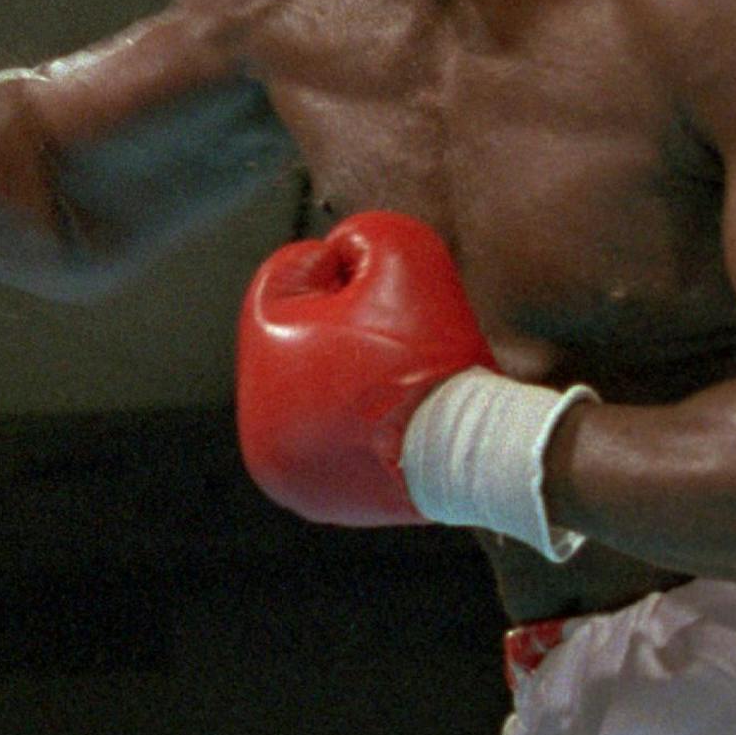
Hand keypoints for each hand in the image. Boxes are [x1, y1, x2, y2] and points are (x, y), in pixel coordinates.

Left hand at [236, 210, 588, 558]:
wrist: (480, 452)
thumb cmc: (434, 350)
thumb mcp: (404, 251)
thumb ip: (363, 234)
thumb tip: (341, 254)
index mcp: (260, 356)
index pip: (285, 280)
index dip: (339, 268)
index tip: (383, 287)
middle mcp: (255, 424)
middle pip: (291, 339)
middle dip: (334, 324)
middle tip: (390, 335)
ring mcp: (283, 470)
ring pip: (308, 391)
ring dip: (341, 375)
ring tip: (392, 378)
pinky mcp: (316, 500)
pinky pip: (330, 440)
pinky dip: (354, 424)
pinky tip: (391, 417)